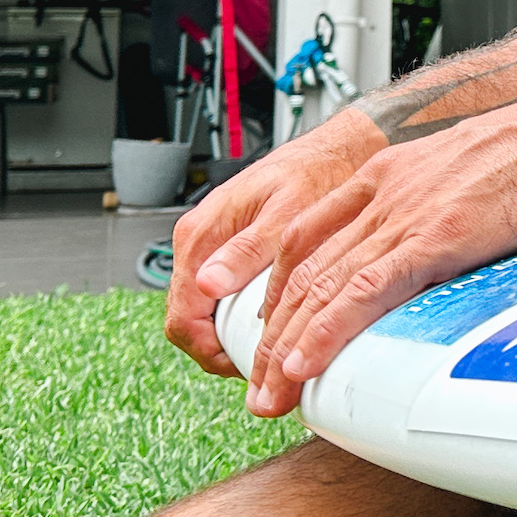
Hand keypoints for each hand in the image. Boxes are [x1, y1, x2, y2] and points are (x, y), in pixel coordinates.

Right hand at [161, 109, 384, 376]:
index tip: (247, 366)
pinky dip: (235, 317)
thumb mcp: (286, 211)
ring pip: (202, 313)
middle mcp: (197, 242)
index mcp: (201, 235)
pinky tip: (268, 323)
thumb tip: (207, 284)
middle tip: (263, 364)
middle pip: (187, 322)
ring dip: (227, 336)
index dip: (210, 352)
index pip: (183, 317)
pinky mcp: (227, 250)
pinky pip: (218, 297)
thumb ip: (247, 248)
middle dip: (217, 350)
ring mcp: (210, 248)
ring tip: (270, 347)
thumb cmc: (314, 172)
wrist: (334, 151)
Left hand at [198, 89, 516, 416]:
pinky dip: (325, 331)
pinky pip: (365, 289)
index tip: (267, 330)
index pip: (309, 234)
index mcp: (395, 171)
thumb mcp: (481, 177)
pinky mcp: (441, 233)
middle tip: (255, 381)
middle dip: (268, 330)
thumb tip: (449, 258)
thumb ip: (449, 213)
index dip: (278, 286)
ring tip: (268, 393)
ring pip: (321, 283)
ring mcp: (411, 208)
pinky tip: (304, 364)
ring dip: (285, 345)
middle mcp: (389, 186)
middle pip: (301, 265)